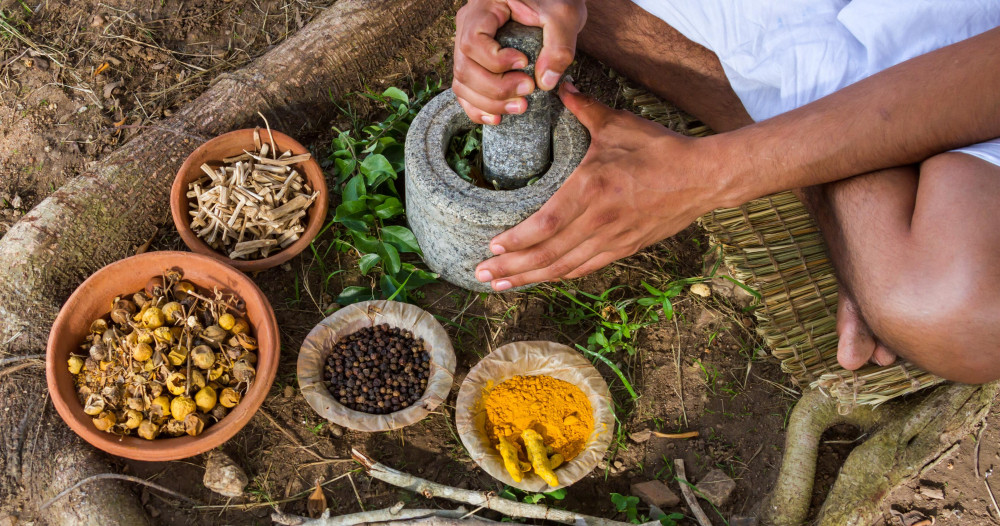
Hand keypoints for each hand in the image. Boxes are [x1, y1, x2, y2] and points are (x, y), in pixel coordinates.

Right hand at [453, 0, 585, 123]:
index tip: (525, 63)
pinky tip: (498, 117)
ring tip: (521, 107)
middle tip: (528, 91)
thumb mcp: (564, 15)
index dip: (495, 61)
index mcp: (484, 7)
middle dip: (495, 89)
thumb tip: (545, 83)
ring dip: (488, 103)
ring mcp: (467, 45)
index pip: (472, 42)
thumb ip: (559, 45)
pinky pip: (464, 89)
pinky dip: (478, 107)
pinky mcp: (474, 62)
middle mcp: (468, 25)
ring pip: (462, 82)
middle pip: (464, 67)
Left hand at [475, 83, 722, 290]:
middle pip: (548, 253)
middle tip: (481, 275)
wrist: (704, 178)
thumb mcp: (619, 125)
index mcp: (594, 188)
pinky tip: (540, 279)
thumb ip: (584, 109)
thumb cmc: (661, 149)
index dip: (517, 241)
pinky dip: (559, 276)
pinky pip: (585, 269)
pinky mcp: (625, 249)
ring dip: (529, 278)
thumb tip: (559, 87)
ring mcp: (614, 239)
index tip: (492, 246)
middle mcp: (601, 220)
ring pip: (564, 268)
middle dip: (511, 268)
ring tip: (500, 284)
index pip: (546, 224)